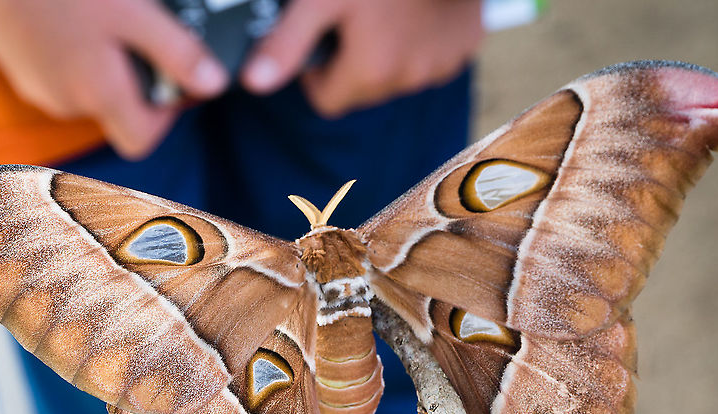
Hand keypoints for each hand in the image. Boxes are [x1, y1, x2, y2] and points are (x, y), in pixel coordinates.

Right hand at [0, 0, 228, 158]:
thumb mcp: (133, 13)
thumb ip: (176, 53)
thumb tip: (215, 85)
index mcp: (97, 95)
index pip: (140, 141)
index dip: (163, 117)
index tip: (172, 79)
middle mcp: (64, 102)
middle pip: (114, 112)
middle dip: (134, 80)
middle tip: (143, 32)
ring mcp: (35, 85)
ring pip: (84, 88)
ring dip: (102, 62)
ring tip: (107, 17)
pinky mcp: (15, 63)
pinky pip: (56, 70)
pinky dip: (72, 50)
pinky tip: (72, 13)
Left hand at [241, 0, 482, 116]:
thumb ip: (287, 43)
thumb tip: (253, 83)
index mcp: (370, 72)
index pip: (326, 101)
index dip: (318, 73)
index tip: (323, 38)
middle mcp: (407, 78)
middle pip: (362, 89)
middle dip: (354, 61)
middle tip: (354, 17)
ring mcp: (441, 64)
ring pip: (398, 73)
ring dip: (389, 51)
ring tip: (386, 9)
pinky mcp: (464, 45)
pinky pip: (433, 55)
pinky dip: (423, 38)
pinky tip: (416, 8)